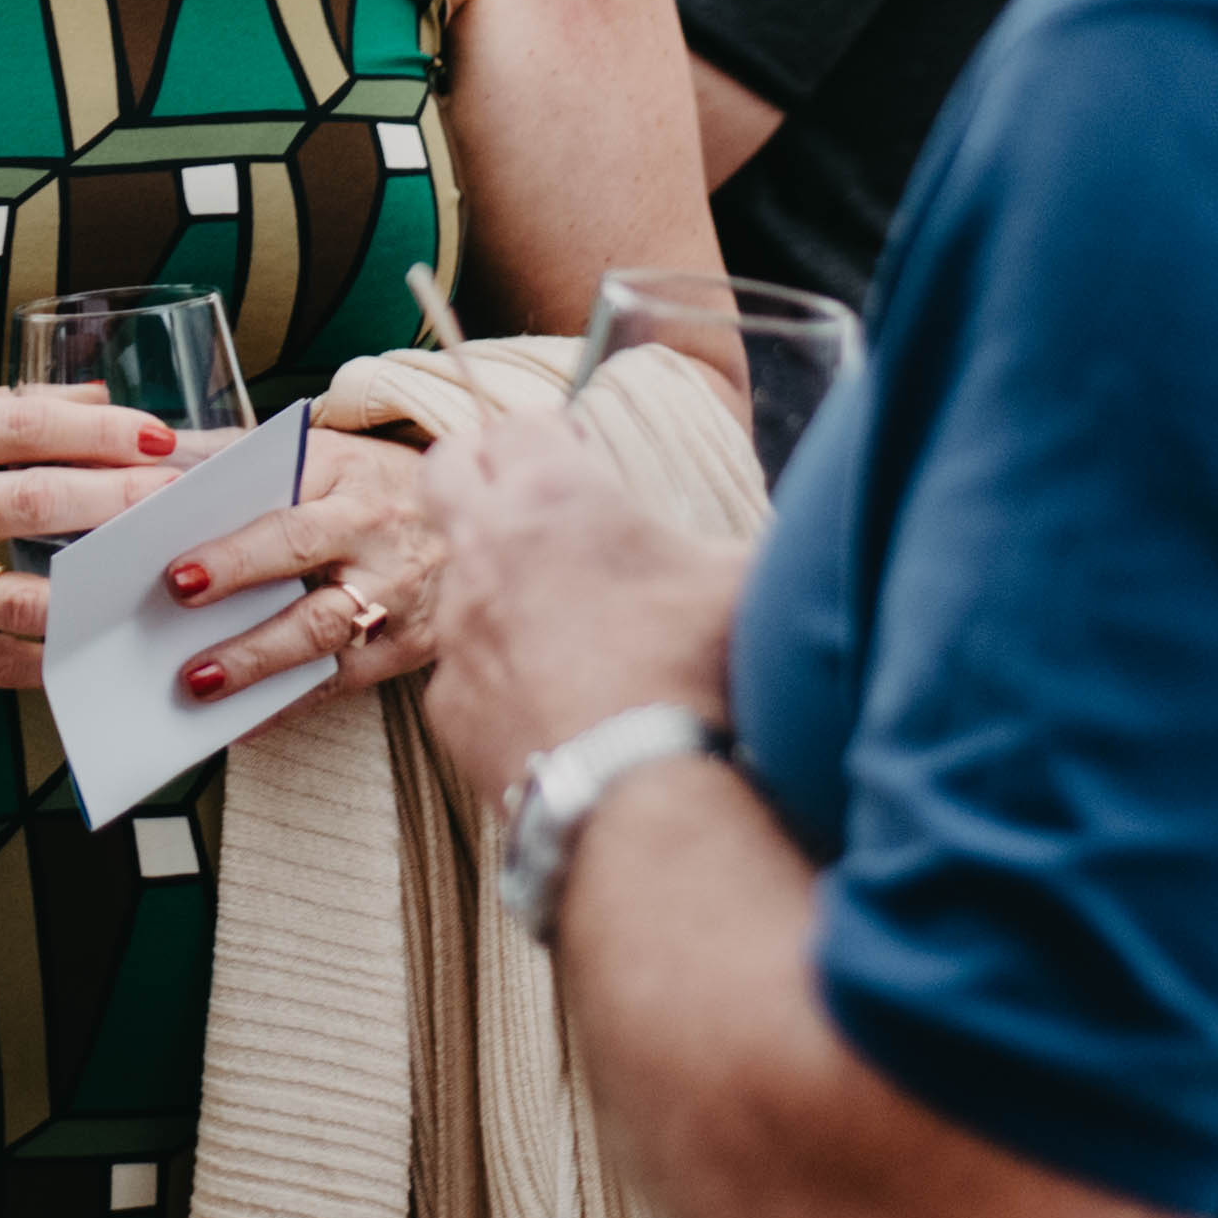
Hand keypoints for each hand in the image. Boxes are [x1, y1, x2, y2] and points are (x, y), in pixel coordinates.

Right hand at [0, 386, 179, 684]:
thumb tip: (92, 398)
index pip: (22, 426)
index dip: (101, 431)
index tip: (164, 438)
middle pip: (38, 503)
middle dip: (125, 505)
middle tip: (194, 505)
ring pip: (26, 592)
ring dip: (103, 590)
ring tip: (167, 582)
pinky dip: (55, 657)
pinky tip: (105, 648)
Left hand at [166, 424, 450, 705]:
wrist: (469, 509)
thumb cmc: (364, 481)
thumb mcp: (311, 449)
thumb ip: (228, 452)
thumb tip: (151, 463)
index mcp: (342, 472)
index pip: (283, 512)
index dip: (234, 550)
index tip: (178, 576)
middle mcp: (374, 531)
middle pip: (304, 563)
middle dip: (241, 594)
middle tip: (184, 628)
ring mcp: (398, 591)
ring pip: (324, 631)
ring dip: (259, 663)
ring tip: (200, 684)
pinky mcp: (409, 643)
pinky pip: (344, 681)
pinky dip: (289, 704)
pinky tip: (242, 721)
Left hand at [413, 411, 746, 794]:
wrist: (642, 795)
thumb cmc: (698, 672)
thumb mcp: (742, 580)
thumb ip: (727, 539)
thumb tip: (772, 530)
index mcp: (553, 496)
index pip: (519, 422)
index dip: (549, 432)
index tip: (575, 450)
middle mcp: (485, 550)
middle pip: (445, 467)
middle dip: (479, 467)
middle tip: (526, 497)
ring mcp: (457, 628)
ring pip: (455, 574)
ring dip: (494, 577)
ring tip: (557, 613)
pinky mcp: (447, 701)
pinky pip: (464, 665)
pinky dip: (498, 667)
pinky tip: (549, 694)